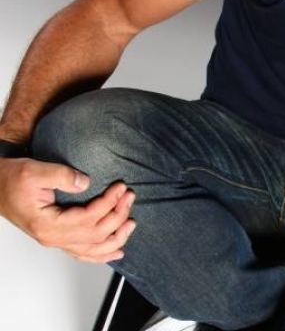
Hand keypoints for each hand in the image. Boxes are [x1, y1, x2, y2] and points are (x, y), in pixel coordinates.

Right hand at [0, 157, 135, 262]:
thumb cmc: (11, 180)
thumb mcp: (34, 170)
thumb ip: (61, 175)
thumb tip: (85, 182)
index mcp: (47, 223)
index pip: (88, 218)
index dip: (109, 203)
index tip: (120, 188)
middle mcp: (52, 237)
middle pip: (95, 235)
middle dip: (118, 216)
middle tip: (130, 197)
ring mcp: (55, 240)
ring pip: (92, 249)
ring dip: (116, 237)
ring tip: (131, 223)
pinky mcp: (58, 238)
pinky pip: (83, 253)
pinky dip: (102, 254)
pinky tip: (116, 251)